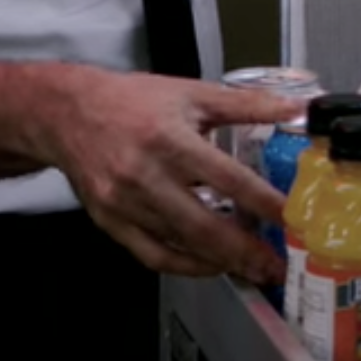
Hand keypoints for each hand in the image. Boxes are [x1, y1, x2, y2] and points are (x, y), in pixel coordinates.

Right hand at [35, 68, 300, 282]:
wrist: (66, 113)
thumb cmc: (132, 100)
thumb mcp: (192, 92)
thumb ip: (247, 104)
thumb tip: (295, 108)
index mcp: (170, 140)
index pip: (228, 179)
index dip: (263, 203)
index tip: (292, 220)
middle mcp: (145, 177)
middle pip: (202, 225)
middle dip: (244, 252)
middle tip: (277, 268)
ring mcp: (124, 205)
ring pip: (178, 245)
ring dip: (219, 262)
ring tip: (252, 269)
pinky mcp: (109, 222)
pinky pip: (151, 255)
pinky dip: (184, 265)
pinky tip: (211, 265)